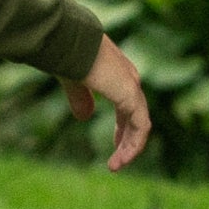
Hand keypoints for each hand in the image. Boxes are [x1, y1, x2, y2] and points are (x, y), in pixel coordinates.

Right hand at [61, 36, 150, 171]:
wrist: (69, 42)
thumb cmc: (67, 56)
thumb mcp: (73, 83)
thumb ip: (80, 99)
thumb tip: (84, 118)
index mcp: (117, 75)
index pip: (128, 106)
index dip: (122, 127)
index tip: (115, 145)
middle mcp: (128, 79)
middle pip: (136, 117)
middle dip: (127, 141)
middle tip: (116, 163)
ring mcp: (131, 87)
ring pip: (140, 125)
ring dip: (130, 148)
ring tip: (116, 166)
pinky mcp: (130, 95)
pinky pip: (140, 126)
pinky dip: (133, 144)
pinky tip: (122, 158)